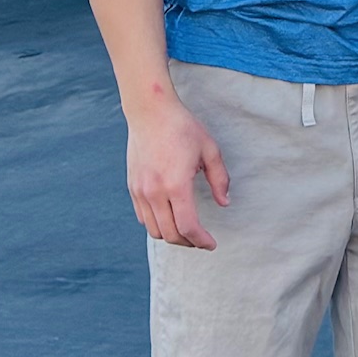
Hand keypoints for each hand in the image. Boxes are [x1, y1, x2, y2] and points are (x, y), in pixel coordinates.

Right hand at [126, 96, 231, 246]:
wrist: (150, 112)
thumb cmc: (182, 127)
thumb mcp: (209, 149)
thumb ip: (219, 178)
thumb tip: (224, 202)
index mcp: (176, 184)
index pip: (188, 227)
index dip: (201, 240)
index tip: (210, 244)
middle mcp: (155, 192)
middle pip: (170, 234)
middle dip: (188, 242)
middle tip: (201, 240)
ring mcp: (140, 191)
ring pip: (154, 230)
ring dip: (171, 236)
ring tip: (186, 231)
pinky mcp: (133, 187)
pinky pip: (143, 218)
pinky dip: (157, 225)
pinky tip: (169, 218)